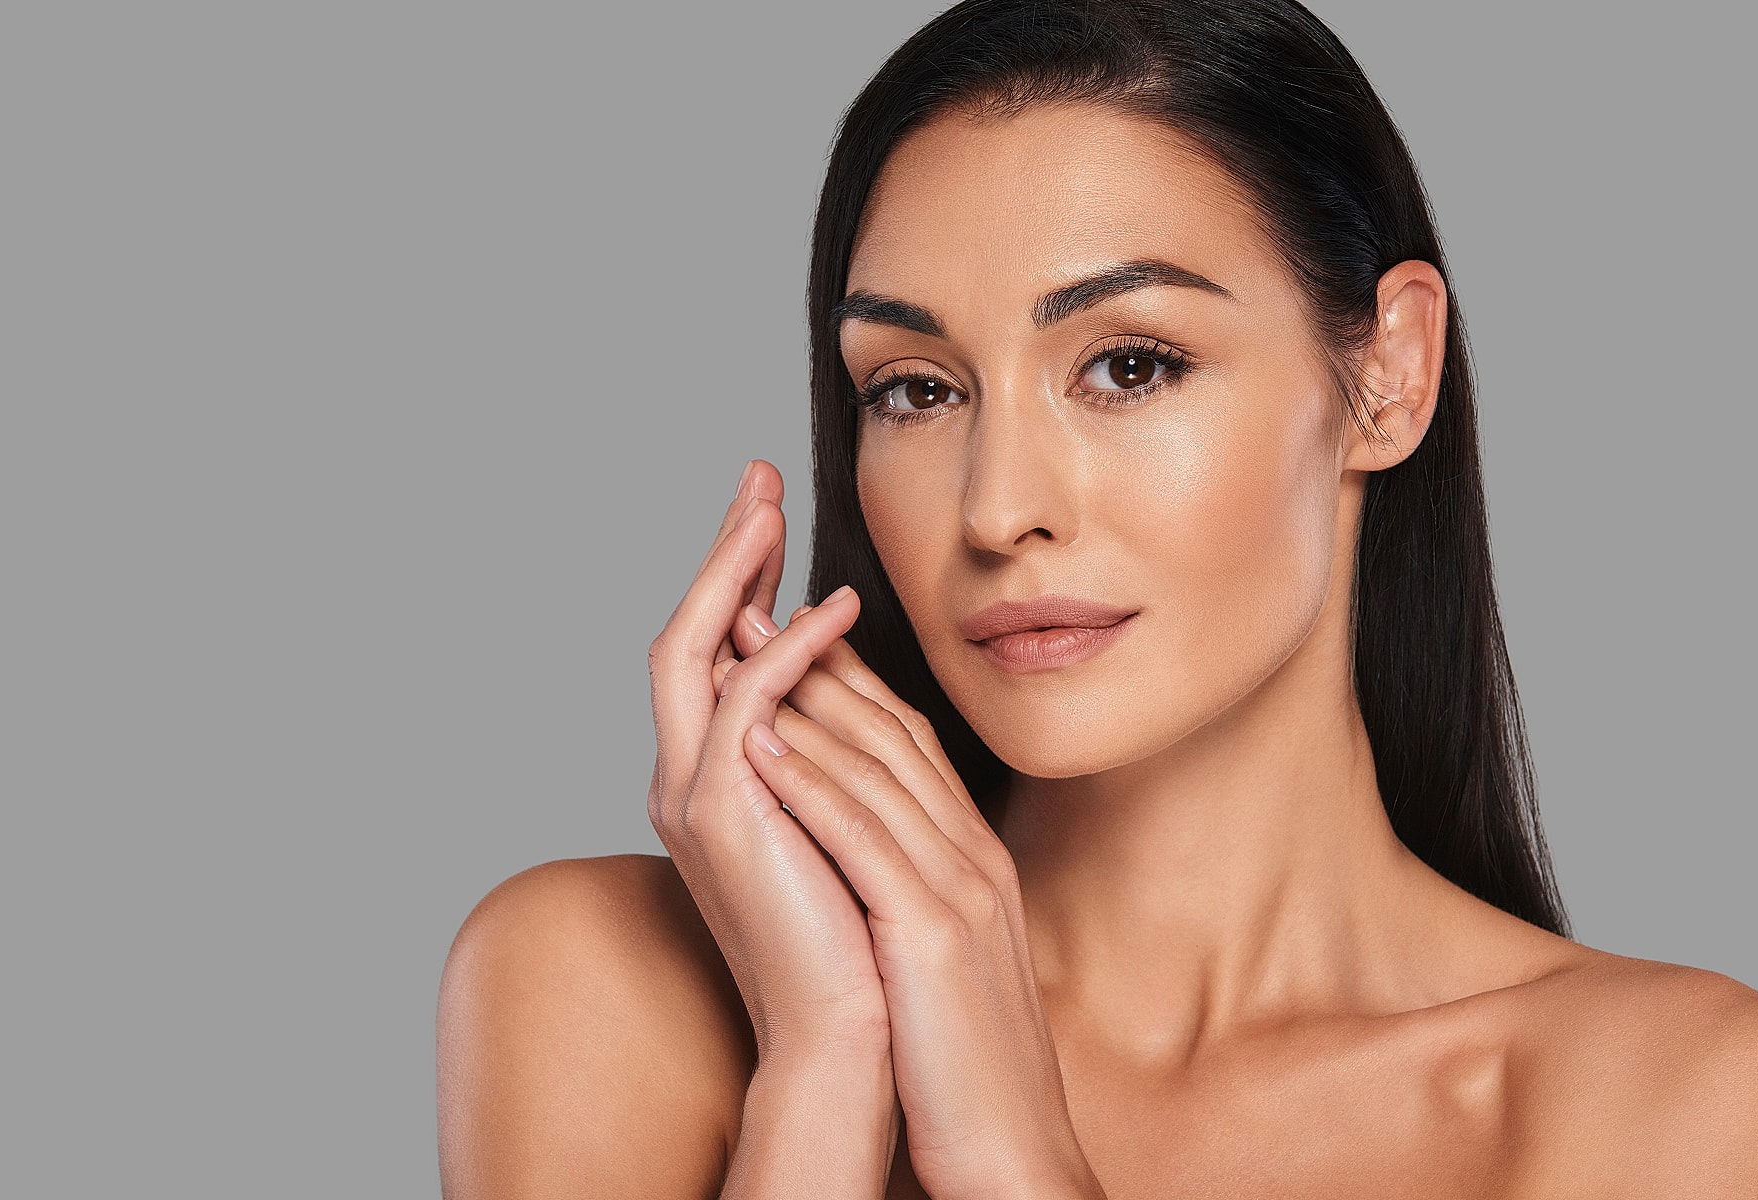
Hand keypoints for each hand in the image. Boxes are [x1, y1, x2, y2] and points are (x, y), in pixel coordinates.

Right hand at [646, 462, 897, 1193]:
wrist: (852, 1027)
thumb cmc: (861, 930)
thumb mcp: (843, 813)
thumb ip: (829, 748)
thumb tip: (848, 678)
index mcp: (717, 779)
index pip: (714, 652)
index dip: (739, 578)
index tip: (774, 515)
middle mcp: (687, 779)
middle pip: (684, 634)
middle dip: (721, 551)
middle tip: (758, 477)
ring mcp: (693, 796)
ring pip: (688, 651)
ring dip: (731, 572)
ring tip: (773, 507)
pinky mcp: (721, 815)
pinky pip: (743, 706)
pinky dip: (784, 650)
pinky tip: (835, 612)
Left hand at [727, 606, 1106, 1199]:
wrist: (1014, 1157)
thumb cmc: (966, 1072)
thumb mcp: (947, 963)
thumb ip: (917, 900)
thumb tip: (867, 869)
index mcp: (975, 863)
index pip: (907, 747)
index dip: (845, 679)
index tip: (789, 630)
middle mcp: (974, 859)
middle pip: (891, 733)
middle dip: (818, 658)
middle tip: (753, 598)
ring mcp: (959, 891)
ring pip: (877, 768)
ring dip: (803, 695)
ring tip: (743, 641)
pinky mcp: (933, 934)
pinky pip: (866, 840)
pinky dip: (813, 783)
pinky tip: (762, 743)